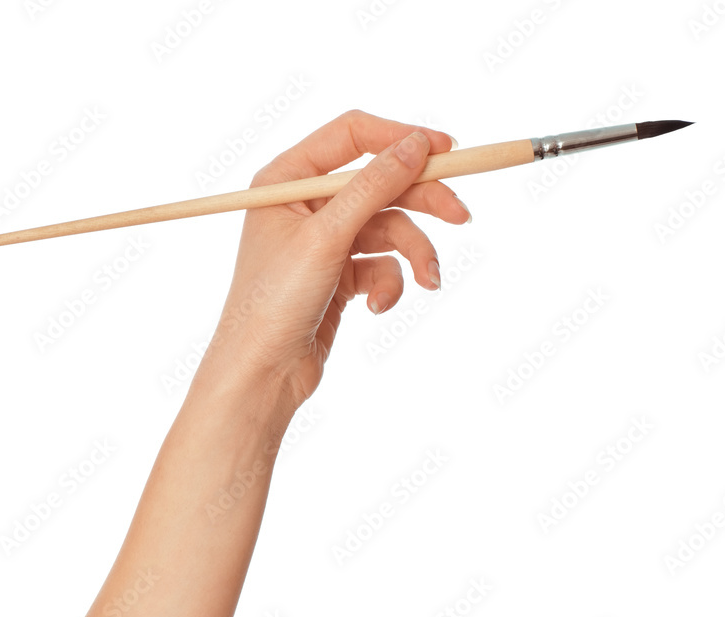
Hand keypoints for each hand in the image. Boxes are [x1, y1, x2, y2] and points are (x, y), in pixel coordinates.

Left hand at [202, 110, 470, 408]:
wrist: (262, 373)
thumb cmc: (274, 301)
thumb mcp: (327, 236)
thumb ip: (373, 186)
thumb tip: (416, 144)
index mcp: (287, 178)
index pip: (353, 135)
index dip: (400, 137)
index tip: (445, 150)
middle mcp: (306, 203)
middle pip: (381, 182)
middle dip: (422, 201)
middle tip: (462, 216)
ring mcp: (325, 239)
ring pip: (390, 228)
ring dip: (414, 254)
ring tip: (429, 281)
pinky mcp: (341, 274)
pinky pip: (382, 265)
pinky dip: (389, 284)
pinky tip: (377, 307)